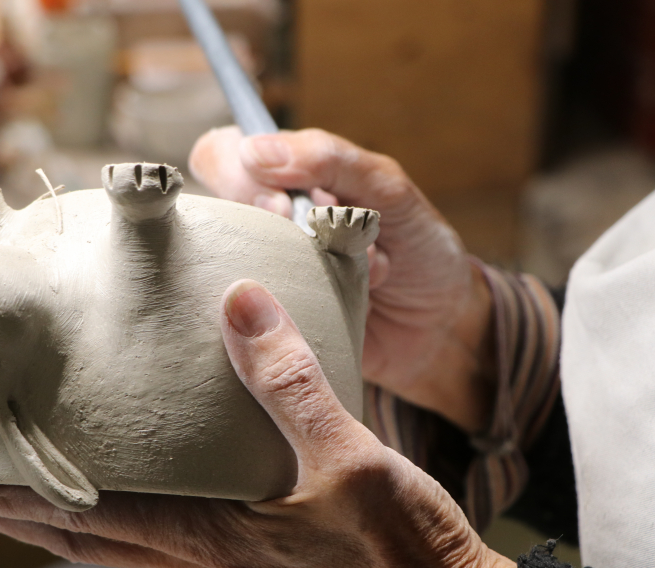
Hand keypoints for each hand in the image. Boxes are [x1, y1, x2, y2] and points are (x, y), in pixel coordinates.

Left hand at [0, 280, 511, 567]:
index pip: (86, 515)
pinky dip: (117, 537)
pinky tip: (121, 518)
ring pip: (114, 557)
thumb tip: (240, 304)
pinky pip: (158, 557)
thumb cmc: (401, 549)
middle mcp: (203, 564)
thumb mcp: (349, 455)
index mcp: (213, 537)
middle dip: (9, 519)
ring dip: (56, 530)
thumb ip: (290, 381)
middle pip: (81, 545)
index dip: (11, 498)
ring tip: (15, 503)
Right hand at [189, 128, 495, 431]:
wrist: (443, 328)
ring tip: (353, 275)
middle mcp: (261, 226)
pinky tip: (346, 308)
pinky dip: (302, 312)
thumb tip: (256, 149)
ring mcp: (259, 278)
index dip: (235, 173)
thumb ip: (331, 158)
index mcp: (285, 179)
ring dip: (298, 270)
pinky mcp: (266, 330)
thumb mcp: (388, 189)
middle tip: (303, 238)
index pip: (222, 155)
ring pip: (228, 268)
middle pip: (211, 210)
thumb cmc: (416, 247)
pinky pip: (248, 322)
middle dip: (260, 223)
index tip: (279, 203)